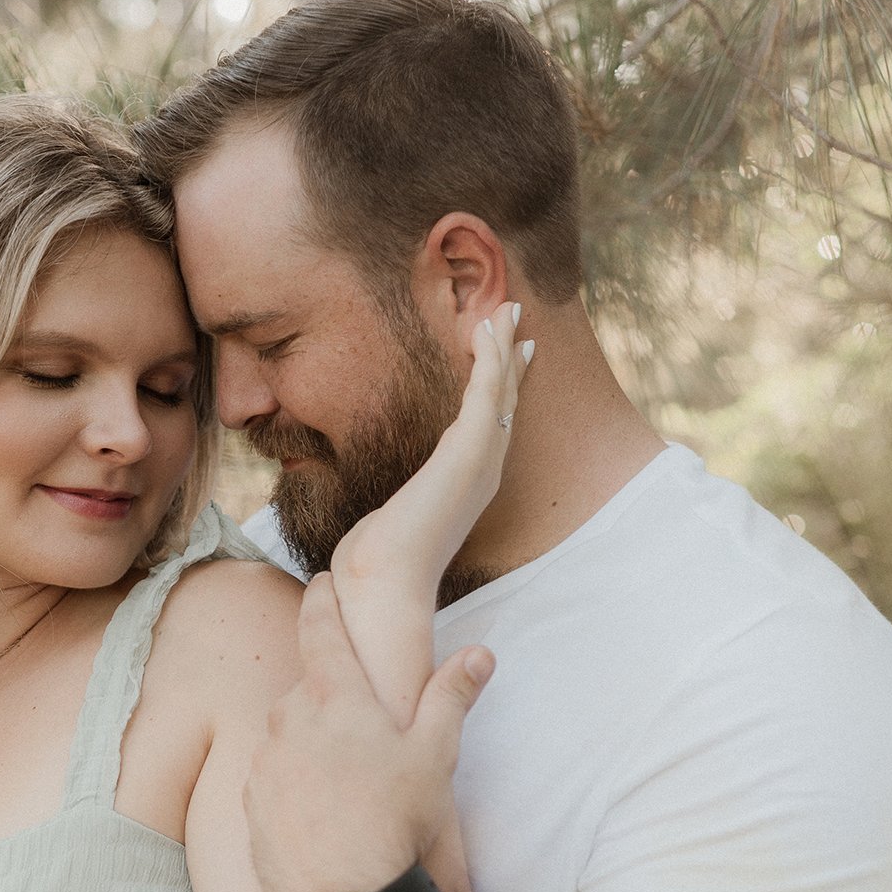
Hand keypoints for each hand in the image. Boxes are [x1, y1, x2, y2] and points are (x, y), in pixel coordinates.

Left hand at [244, 569, 494, 891]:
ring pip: (286, 736)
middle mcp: (288, 720)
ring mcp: (264, 764)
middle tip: (360, 721)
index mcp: (334, 696)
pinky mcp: (250, 806)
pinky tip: (322, 813)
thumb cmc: (397, 821)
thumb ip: (452, 697)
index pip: (320, 627)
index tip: (321, 581)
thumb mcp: (436, 754)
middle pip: (305, 688)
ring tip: (347, 779)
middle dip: (329, 696)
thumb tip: (479, 653)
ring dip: (309, 745)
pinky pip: (272, 781)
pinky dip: (292, 786)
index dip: (322, 599)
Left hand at [331, 305, 529, 593]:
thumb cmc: (378, 564)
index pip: (490, 425)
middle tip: (514, 318)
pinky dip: (490, 359)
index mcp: (467, 487)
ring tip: (505, 309)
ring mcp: (481, 462)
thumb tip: (379, 522)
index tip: (506, 355)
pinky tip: (485, 330)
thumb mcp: (390, 525)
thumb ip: (396, 513)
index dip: (500, 387)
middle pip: (504, 402)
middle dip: (510, 358)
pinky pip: (486, 393)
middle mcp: (483, 473)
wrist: (381, 582)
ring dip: (503, 347)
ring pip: (500, 391)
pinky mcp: (469, 453)